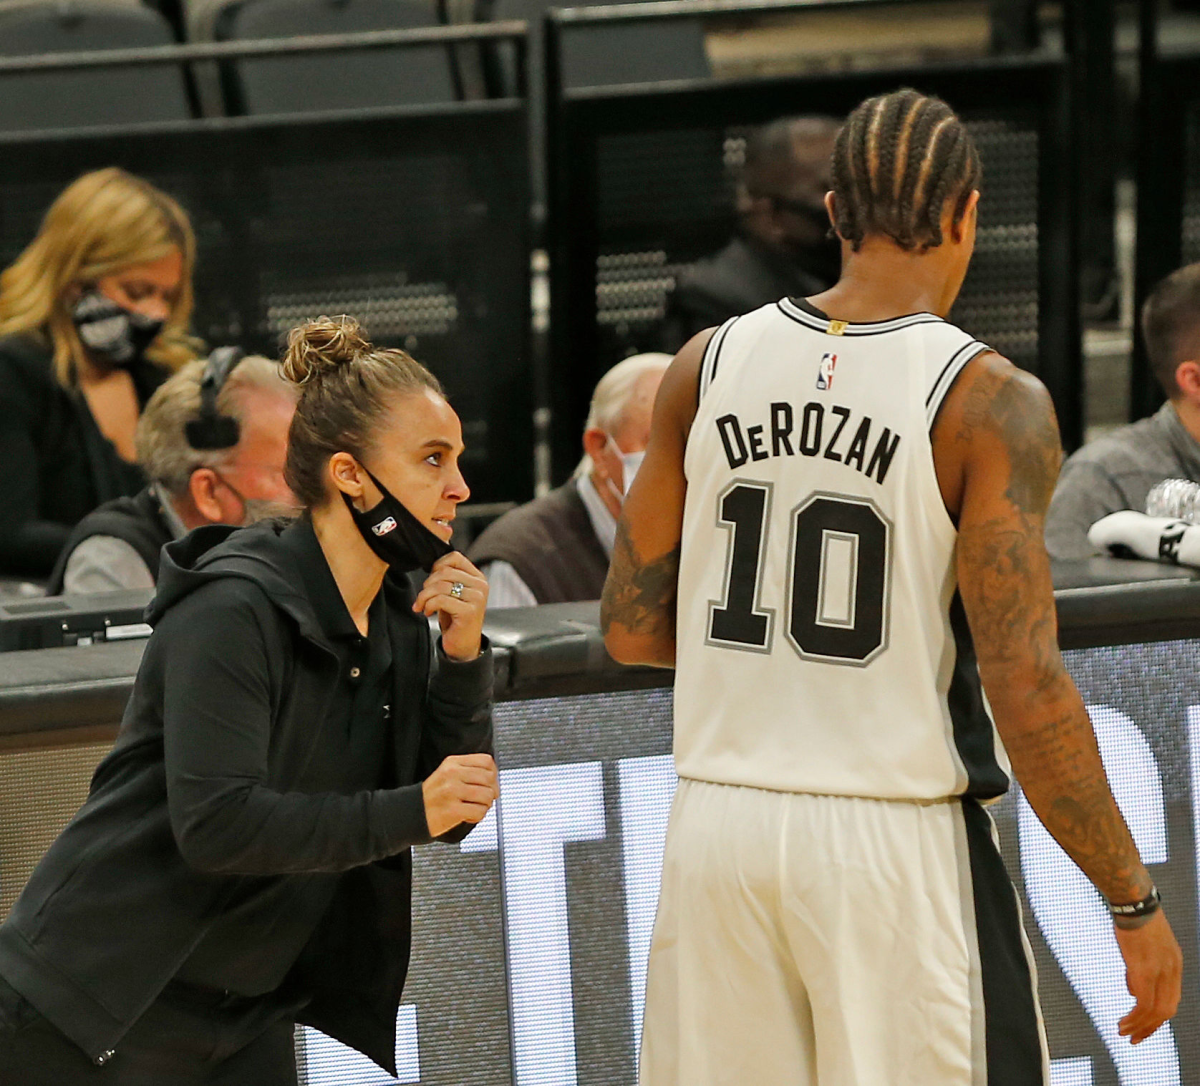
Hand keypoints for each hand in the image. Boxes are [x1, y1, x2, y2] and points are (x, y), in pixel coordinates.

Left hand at [413, 552, 487, 660]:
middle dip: (427, 585)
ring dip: (424, 597)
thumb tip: (431, 566)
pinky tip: (428, 613)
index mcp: (478, 578)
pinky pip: (440, 600)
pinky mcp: (469, 611)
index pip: (454, 557)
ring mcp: (476, 598)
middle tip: (422, 598)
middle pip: (445, 572)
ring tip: (422, 606)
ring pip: (440, 586)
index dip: (436, 566)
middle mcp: (480, 585)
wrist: (463, 645)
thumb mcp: (453, 593)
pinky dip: (428, 606)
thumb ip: (447, 578)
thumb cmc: (455, 618)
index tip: (430, 581)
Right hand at [421, 753, 497, 837]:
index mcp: (452, 763)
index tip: (490, 783)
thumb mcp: (447, 773)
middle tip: (483, 799)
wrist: (412, 813)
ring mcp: (452, 792)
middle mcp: (452, 774)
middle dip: (491, 791)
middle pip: (489, 778)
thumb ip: (468, 771)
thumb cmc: (433, 796)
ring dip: (485, 805)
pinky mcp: (453, 810)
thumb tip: (495, 779)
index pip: (486, 761)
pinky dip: (477, 816)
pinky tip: (468, 816)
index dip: (493, 773)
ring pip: (487, 795)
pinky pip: (480, 811)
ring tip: (474, 807)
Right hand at [1114, 910, 1182, 1043]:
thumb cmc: (1133, 919)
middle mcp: (1172, 971)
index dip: (1157, 1016)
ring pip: (1156, 1011)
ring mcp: (1159, 971)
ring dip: (1140, 1026)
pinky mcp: (1144, 969)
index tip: (1143, 1025)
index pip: (1171, 999)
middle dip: (1150, 1028)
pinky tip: (1123, 1023)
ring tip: (1125, 1033)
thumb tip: (1133, 991)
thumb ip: (1139, 970)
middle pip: (1167, 1010)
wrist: (1132, 901)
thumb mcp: (1142, 947)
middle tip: (1135, 1039)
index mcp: (1174, 965)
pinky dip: (1135, 1018)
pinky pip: (1143, 1003)